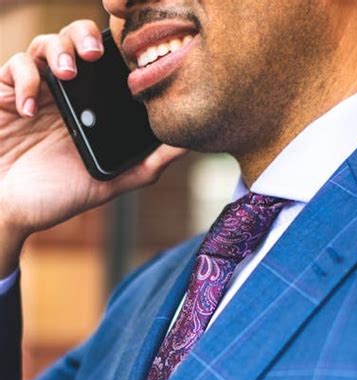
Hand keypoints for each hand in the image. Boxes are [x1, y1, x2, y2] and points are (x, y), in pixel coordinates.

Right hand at [0, 19, 185, 267]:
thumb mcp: (106, 185)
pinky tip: (30, 109)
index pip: (106, 65)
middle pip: (76, 41)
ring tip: (67, 74)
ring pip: (46, 45)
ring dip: (59, 51)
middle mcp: (64, 95)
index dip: (117, 52)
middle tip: (96, 54)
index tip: (130, 61)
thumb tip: (185, 147)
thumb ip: (144, 167)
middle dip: (86, 37)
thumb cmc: (54, 198)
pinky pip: (14, 66)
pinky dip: (25, 79)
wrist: (10, 212)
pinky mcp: (5, 94)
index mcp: (90, 109)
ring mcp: (34, 92)